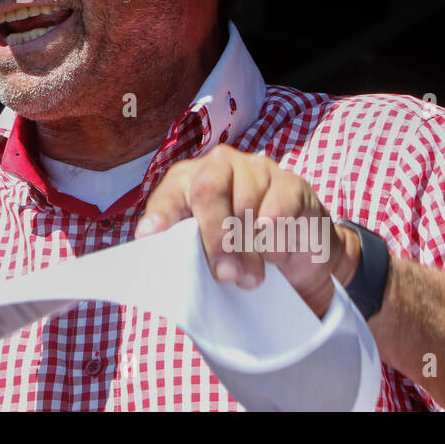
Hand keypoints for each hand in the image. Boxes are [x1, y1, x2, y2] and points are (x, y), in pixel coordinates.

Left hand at [135, 145, 360, 317]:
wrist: (293, 251)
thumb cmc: (237, 248)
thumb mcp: (205, 249)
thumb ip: (184, 248)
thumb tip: (162, 257)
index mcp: (187, 180)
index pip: (169, 194)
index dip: (160, 214)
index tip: (151, 236)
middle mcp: (218, 165)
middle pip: (208, 190)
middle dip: (215, 237)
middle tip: (225, 275)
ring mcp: (256, 168)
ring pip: (246, 203)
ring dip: (248, 248)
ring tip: (251, 278)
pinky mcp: (291, 183)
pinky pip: (280, 209)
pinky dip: (276, 239)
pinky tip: (275, 256)